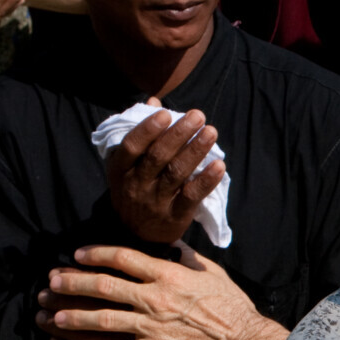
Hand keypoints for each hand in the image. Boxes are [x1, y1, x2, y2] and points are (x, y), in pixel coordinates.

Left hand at [43, 242, 287, 339]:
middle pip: (104, 286)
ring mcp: (153, 326)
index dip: (96, 253)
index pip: (123, 258)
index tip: (79, 254)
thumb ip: (188, 258)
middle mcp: (155, 298)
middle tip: (53, 282)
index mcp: (168, 275)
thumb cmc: (232, 306)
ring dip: (75, 318)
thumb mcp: (213, 273)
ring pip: (104, 319)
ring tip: (54, 317)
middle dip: (74, 283)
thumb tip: (172, 244)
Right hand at [106, 98, 225, 243]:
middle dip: (179, 134)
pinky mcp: (175, 217)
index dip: (148, 129)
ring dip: (196, 151)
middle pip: (158, 157)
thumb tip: (154, 102)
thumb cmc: (135, 189)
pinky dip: (206, 181)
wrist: (135, 236)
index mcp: (121, 169)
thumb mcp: (128, 165)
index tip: (166, 113)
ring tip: (211, 132)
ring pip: (176, 173)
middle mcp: (135, 185)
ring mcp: (155, 202)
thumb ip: (142, 133)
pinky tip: (219, 165)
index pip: (132, 146)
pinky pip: (192, 197)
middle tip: (198, 116)